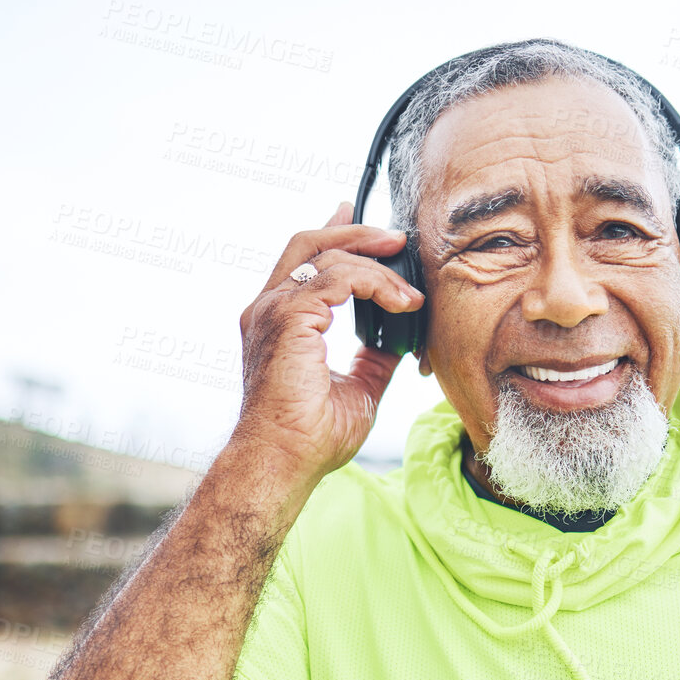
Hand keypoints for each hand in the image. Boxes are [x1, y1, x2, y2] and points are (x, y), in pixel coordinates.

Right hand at [233, 201, 424, 479]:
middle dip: (356, 232)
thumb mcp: (358, 387)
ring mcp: (274, 310)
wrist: (284, 460)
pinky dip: (375, 282)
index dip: (334, 233)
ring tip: (410, 286)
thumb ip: (374, 356)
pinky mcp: (288, 318)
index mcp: (278, 321)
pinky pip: (339, 277)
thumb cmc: (310, 436)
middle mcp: (269, 309)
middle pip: (310, 242)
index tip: (362, 219)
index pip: (304, 261)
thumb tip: (400, 340)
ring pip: (328, 255)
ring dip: (376, 262)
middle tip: (396, 237)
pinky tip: (402, 303)